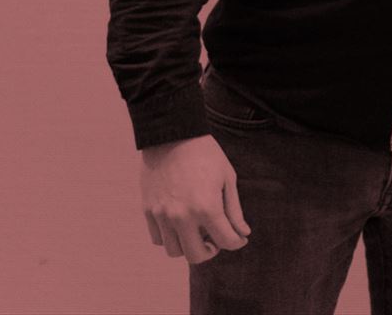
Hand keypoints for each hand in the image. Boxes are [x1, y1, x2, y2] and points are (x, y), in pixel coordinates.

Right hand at [141, 134, 250, 264]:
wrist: (172, 135)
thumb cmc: (205, 154)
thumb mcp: (227, 178)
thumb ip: (234, 210)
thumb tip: (243, 233)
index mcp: (207, 207)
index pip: (226, 241)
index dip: (237, 242)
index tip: (240, 238)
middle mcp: (182, 216)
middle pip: (197, 255)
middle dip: (212, 250)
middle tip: (216, 238)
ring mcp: (162, 215)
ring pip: (175, 251)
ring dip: (189, 246)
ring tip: (197, 231)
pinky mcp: (148, 211)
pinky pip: (158, 238)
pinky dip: (170, 238)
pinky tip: (180, 225)